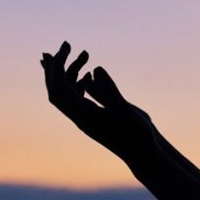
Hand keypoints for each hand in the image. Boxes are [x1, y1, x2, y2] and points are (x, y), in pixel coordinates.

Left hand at [41, 41, 155, 163]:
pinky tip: (88, 75)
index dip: (58, 66)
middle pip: (56, 91)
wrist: (143, 155)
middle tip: (65, 45)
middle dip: (57, 67)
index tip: (65, 47)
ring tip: (86, 54)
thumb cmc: (136, 134)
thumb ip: (109, 89)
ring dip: (72, 71)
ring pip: (68, 93)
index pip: (59, 89)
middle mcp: (80, 117)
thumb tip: (95, 69)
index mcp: (84, 116)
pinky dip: (79, 83)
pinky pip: (78, 99)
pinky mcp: (94, 119)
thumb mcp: (125, 109)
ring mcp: (86, 119)